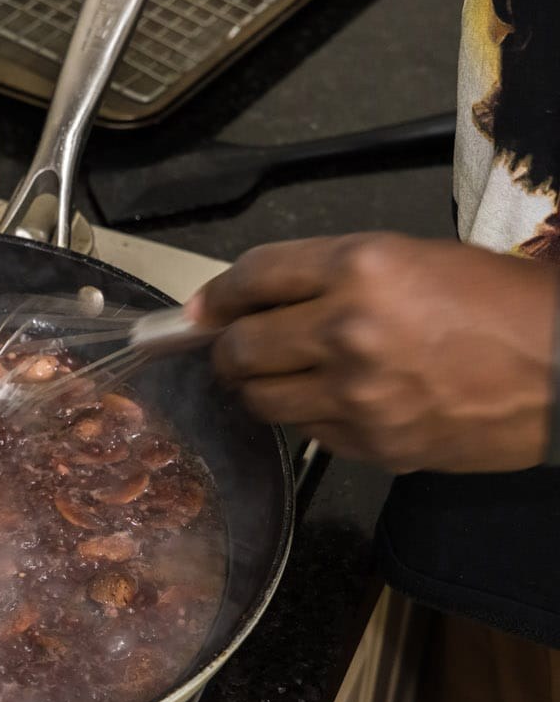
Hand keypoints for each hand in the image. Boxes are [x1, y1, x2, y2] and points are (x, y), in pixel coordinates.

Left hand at [183, 233, 559, 472]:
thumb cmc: (499, 304)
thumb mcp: (413, 259)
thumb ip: (330, 276)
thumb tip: (256, 299)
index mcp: (361, 267)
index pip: (254, 277)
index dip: (217, 295)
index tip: (202, 308)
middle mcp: (347, 329)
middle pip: (240, 346)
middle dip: (225, 348)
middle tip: (231, 349)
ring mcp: (356, 393)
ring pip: (260, 398)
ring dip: (255, 387)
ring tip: (272, 378)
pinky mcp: (370, 442)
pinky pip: (305, 431)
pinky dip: (305, 417)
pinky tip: (329, 402)